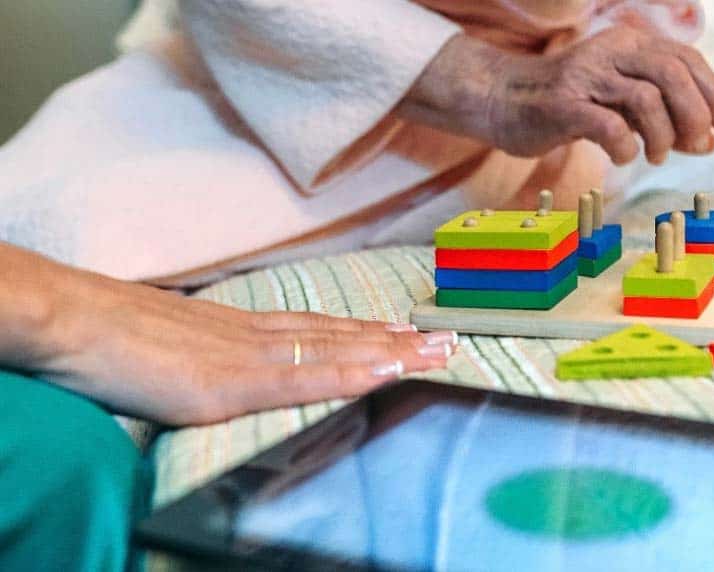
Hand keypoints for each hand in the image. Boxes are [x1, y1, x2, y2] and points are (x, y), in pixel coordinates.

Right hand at [0, 244, 454, 425]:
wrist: (75, 321)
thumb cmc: (119, 333)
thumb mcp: (183, 344)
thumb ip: (218, 354)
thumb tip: (235, 362)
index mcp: (247, 328)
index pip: (324, 330)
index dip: (370, 333)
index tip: (410, 333)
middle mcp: (260, 335)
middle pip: (343, 336)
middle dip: (400, 340)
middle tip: (450, 337)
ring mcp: (250, 356)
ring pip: (337, 351)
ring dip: (392, 352)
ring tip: (438, 351)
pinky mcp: (231, 382)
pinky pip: (303, 379)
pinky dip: (349, 373)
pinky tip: (385, 372)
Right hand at [399, 27, 713, 165]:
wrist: (501, 101)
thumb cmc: (563, 105)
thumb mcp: (616, 101)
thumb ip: (657, 113)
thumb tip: (706, 140)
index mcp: (627, 43)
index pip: (686, 60)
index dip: (713, 93)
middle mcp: (609, 52)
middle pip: (672, 74)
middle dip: (694, 114)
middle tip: (696, 146)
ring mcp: (584, 77)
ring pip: (646, 99)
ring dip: (661, 135)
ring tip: (655, 156)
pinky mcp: (563, 105)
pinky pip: (609, 126)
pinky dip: (625, 146)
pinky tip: (622, 156)